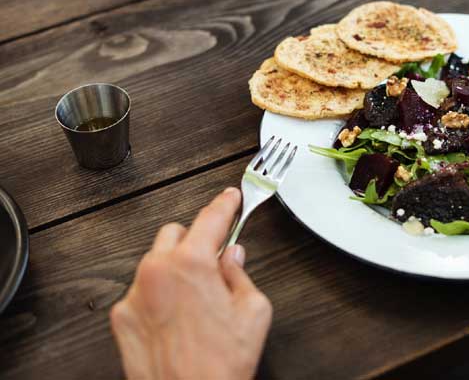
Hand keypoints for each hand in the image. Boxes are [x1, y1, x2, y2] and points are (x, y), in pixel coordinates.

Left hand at [110, 188, 271, 379]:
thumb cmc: (221, 364)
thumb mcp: (253, 311)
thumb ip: (241, 274)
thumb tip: (232, 258)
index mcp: (192, 263)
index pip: (211, 218)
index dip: (225, 204)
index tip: (230, 197)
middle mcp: (157, 272)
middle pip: (174, 233)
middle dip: (195, 241)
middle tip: (213, 262)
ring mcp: (135, 294)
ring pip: (155, 261)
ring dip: (174, 268)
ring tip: (195, 300)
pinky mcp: (121, 317)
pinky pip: (141, 291)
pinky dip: (157, 295)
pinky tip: (176, 318)